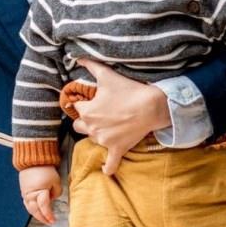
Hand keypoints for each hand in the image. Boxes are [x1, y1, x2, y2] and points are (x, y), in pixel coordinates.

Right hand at [18, 165, 61, 224]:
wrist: (33, 160)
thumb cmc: (45, 169)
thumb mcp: (56, 180)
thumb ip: (56, 192)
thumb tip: (52, 198)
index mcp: (39, 192)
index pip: (44, 207)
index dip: (49, 215)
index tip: (53, 220)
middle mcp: (30, 195)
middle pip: (35, 211)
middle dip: (42, 218)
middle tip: (49, 222)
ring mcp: (25, 194)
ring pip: (30, 209)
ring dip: (36, 215)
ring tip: (43, 218)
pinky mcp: (23, 191)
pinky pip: (27, 204)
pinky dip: (32, 209)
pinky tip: (36, 210)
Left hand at [70, 59, 170, 176]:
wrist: (151, 106)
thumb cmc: (128, 90)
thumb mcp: (107, 75)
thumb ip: (90, 65)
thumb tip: (77, 57)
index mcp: (87, 111)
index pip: (74, 108)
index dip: (80, 103)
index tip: (87, 100)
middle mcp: (92, 128)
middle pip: (78, 127)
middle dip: (84, 121)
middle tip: (96, 114)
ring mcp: (104, 140)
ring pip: (92, 140)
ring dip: (96, 135)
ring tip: (107, 127)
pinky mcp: (117, 149)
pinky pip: (110, 164)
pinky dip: (108, 166)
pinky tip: (106, 170)